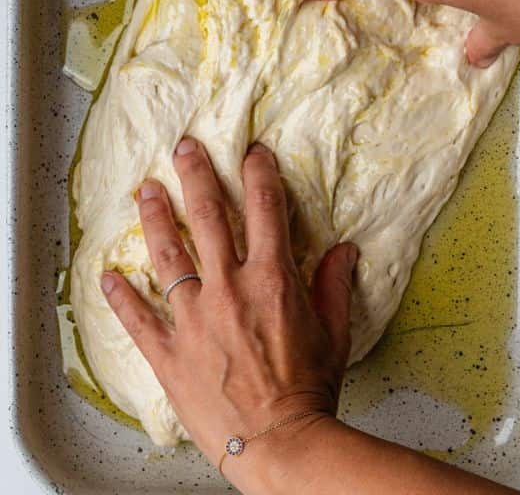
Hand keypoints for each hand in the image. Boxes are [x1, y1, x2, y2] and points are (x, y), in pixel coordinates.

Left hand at [101, 138, 356, 485]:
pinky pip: (138, 316)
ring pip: (169, 255)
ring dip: (157, 217)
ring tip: (146, 190)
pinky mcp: (168, 351)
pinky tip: (110, 274)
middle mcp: (229, 288)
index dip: (260, 174)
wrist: (278, 440)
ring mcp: (193, 318)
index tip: (253, 152)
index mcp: (273, 279)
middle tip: (185, 146)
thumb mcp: (335, 333)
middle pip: (209, 217)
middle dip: (197, 175)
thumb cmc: (308, 389)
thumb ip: (334, 286)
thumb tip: (344, 252)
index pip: (266, 210)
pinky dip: (121, 294)